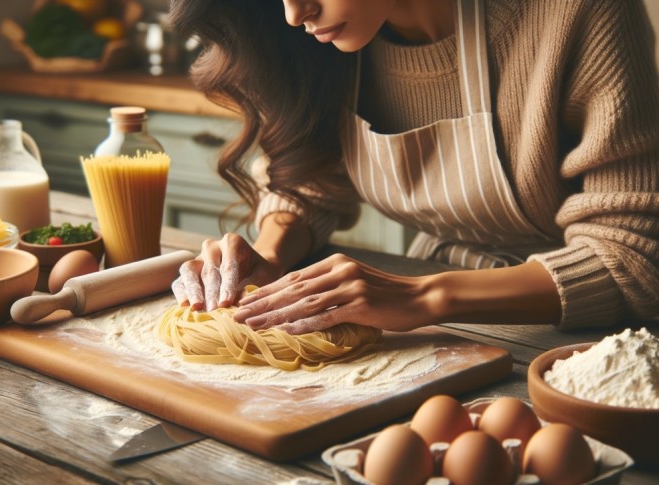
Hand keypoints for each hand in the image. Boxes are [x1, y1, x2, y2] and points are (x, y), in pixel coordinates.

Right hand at [171, 233, 281, 310]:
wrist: (252, 269)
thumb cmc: (259, 272)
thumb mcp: (263, 276)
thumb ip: (253, 286)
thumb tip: (241, 301)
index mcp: (232, 242)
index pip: (228, 267)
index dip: (227, 286)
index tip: (226, 302)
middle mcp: (213, 247)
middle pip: (210, 271)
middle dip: (211, 293)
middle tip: (213, 310)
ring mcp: (198, 258)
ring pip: (190, 271)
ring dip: (193, 291)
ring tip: (196, 307)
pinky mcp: (189, 272)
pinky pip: (181, 280)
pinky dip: (182, 293)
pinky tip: (184, 306)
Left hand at [233, 254, 433, 333]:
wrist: (421, 297)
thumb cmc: (388, 295)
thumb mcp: (355, 282)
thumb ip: (330, 286)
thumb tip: (300, 301)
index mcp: (336, 263)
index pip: (293, 278)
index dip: (267, 291)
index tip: (245, 303)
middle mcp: (339, 270)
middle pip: (292, 289)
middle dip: (262, 304)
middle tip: (237, 315)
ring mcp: (349, 285)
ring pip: (303, 302)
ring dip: (274, 315)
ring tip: (252, 326)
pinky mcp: (360, 303)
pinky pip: (324, 315)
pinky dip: (302, 324)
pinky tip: (284, 331)